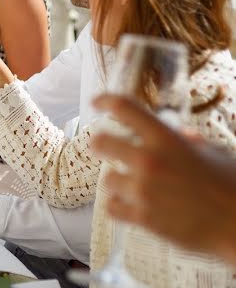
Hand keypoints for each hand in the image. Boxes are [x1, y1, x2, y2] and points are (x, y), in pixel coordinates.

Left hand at [91, 94, 235, 264]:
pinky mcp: (143, 217)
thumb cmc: (232, 186)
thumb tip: (182, 135)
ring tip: (133, 185)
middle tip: (103, 147)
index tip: (97, 102)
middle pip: (101, 142)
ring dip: (118, 181)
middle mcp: (149, 161)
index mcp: (167, 139)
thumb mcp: (214, 153)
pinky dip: (118, 205)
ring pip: (108, 179)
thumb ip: (191, 142)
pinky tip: (129, 204)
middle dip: (100, 144)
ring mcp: (143, 190)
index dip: (106, 101)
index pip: (125, 108)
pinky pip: (112, 207)